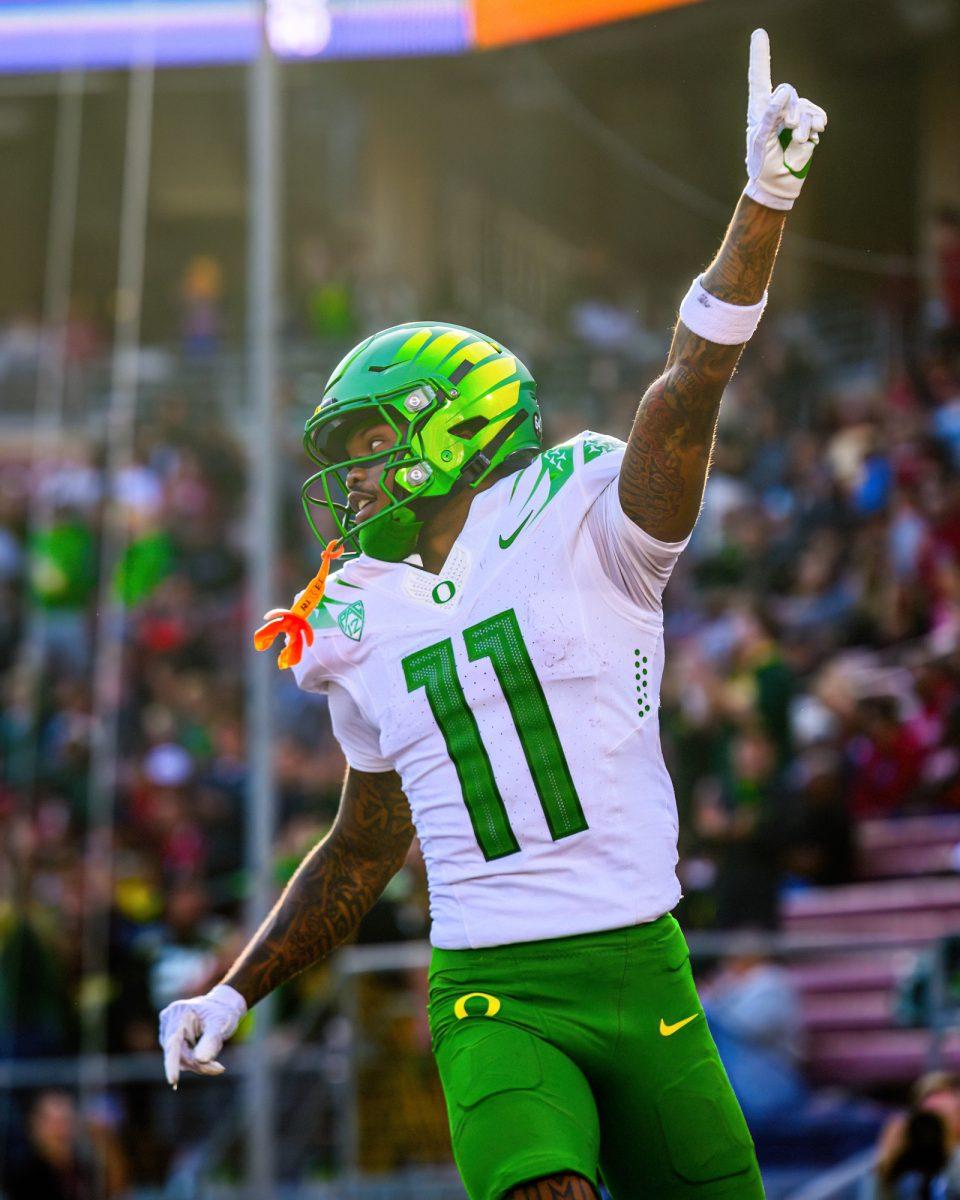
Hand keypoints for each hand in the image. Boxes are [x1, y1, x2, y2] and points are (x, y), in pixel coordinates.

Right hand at [158, 983, 246, 1088]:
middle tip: (219, 1068)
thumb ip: (211, 1041)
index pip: (173, 1043)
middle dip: (197, 1064)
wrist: (221, 1006)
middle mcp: (169, 1019)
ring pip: (178, 1057)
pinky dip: (193, 1060)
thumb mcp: (221, 1024)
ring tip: (216, 1061)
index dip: (172, 1063)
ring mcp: (167, 1028)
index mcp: (180, 1012)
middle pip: (177, 1053)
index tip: (173, 1081)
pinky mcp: (169, 1036)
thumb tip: (200, 1060)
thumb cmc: (223, 1012)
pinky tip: (206, 1053)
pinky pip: (179, 1056)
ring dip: (196, 1064)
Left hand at [744, 28, 826, 210]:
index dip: (760, 56)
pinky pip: (817, 114)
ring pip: (804, 105)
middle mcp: (776, 109)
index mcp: (758, 111)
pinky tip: (813, 135)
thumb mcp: (761, 142)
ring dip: (804, 124)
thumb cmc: (764, 166)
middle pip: (788, 92)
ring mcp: (793, 116)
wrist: (780, 185)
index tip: (759, 33)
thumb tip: (783, 91)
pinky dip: (816, 123)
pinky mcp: (807, 124)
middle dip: (791, 111)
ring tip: (798, 140)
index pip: (759, 78)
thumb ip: (770, 116)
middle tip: (788, 130)